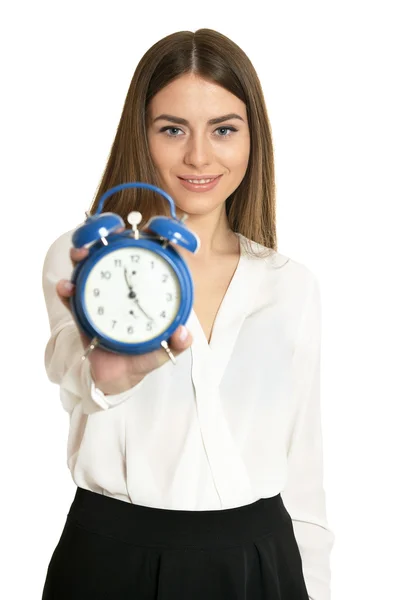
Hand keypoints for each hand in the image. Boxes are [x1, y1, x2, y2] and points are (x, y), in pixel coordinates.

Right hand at [56, 228, 192, 394]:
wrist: (118, 376)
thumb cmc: (144, 355)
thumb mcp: (164, 349)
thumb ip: (176, 343)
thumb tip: (183, 335)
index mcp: (148, 288)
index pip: (151, 254)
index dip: (152, 234)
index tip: (149, 227)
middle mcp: (124, 285)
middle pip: (115, 251)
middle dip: (107, 236)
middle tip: (104, 233)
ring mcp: (102, 292)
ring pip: (90, 266)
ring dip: (82, 255)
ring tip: (79, 254)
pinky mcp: (83, 307)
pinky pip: (72, 294)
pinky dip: (67, 288)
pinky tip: (65, 287)